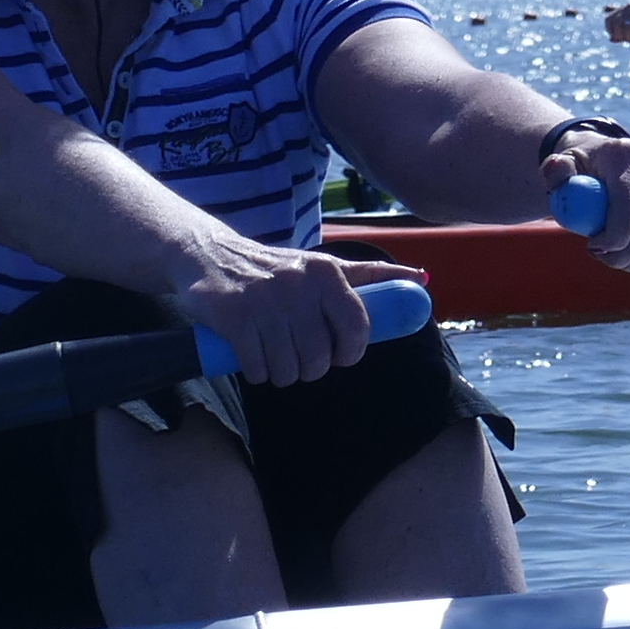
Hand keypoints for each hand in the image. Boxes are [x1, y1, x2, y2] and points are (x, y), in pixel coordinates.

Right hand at [167, 236, 380, 384]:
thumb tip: (421, 279)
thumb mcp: (322, 268)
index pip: (357, 327)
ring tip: (274, 355)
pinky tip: (252, 356)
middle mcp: (298, 284)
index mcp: (327, 272)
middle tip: (297, 355)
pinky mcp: (233, 318)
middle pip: (320, 358)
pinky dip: (257, 372)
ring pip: (289, 369)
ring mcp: (264, 302)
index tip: (339, 355)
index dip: (350, 352)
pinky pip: (258, 369)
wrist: (208, 255)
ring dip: (281, 373)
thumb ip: (370, 276)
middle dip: (310, 368)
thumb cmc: (275, 269)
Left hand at [546, 128, 629, 264]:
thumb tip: (556, 170)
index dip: (614, 240)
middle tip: (606, 260)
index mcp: (625, 155)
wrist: (609, 153)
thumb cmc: (582, 166)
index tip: (593, 249)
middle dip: (626, 256)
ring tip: (620, 259)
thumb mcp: (562, 165)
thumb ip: (555, 171)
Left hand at [600, 2, 629, 43]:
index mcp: (625, 8)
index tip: (618, 39)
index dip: (610, 31)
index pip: (609, 20)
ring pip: (624, 27)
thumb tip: (611, 39)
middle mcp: (629, 7)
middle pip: (615, 24)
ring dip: (628, 38)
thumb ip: (623, 30)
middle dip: (620, 35)